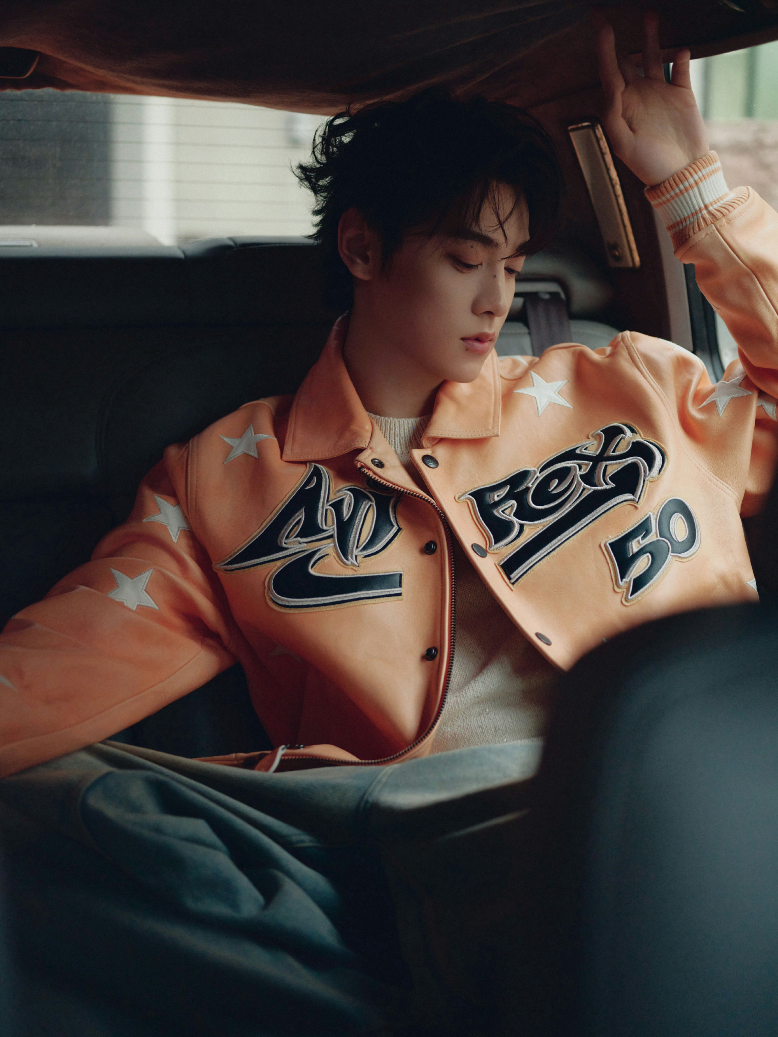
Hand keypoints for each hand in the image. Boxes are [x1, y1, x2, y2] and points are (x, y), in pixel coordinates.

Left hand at [596, 8, 709, 185]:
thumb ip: (613, 116)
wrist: (682, 174)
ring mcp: (660, 92)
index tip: (602, 27)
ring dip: (651, 37)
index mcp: (621, 106)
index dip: (604, 49)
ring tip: (649, 15)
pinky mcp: (682, 93)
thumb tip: (610, 88)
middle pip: (626, 59)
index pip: (609, 72)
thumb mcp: (624, 145)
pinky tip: (680, 51)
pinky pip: (680, 68)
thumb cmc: (648, 165)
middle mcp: (638, 95)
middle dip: (617, 38)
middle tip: (605, 14)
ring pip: (653, 56)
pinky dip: (680, 58)